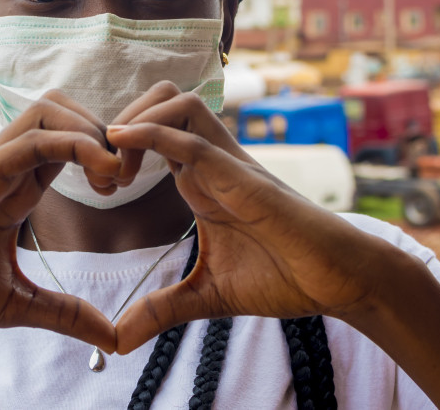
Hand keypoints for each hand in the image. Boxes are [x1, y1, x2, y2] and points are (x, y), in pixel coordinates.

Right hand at [0, 91, 121, 351]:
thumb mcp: (14, 304)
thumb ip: (64, 313)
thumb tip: (111, 338)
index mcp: (16, 186)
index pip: (68, 141)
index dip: (103, 152)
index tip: (121, 187)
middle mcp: (5, 166)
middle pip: (63, 109)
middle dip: (105, 132)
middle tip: (122, 177)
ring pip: (50, 110)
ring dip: (92, 131)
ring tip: (110, 176)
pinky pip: (30, 140)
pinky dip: (72, 144)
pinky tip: (97, 174)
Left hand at [105, 82, 399, 352]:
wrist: (340, 281)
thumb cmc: (286, 277)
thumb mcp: (207, 296)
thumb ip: (162, 310)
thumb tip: (118, 339)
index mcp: (200, 180)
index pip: (152, 133)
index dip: (118, 147)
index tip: (98, 186)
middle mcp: (212, 161)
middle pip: (162, 99)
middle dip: (121, 121)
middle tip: (103, 173)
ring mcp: (229, 163)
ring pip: (177, 101)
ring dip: (136, 120)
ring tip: (117, 168)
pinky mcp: (242, 175)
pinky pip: (193, 138)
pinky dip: (152, 132)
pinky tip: (122, 142)